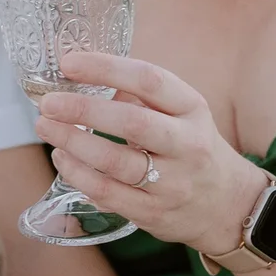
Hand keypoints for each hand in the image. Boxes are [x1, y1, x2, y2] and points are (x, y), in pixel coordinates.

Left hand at [36, 53, 264, 255]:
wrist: (228, 205)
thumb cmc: (192, 147)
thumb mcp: (182, 113)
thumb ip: (141, 96)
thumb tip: (83, 77)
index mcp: (192, 109)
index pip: (149, 80)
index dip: (106, 69)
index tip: (69, 63)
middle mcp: (187, 144)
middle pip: (132, 122)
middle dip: (83, 110)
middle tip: (48, 102)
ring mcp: (173, 182)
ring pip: (115, 163)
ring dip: (73, 143)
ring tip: (46, 128)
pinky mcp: (154, 213)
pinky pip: (108, 193)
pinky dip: (78, 174)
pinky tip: (62, 159)